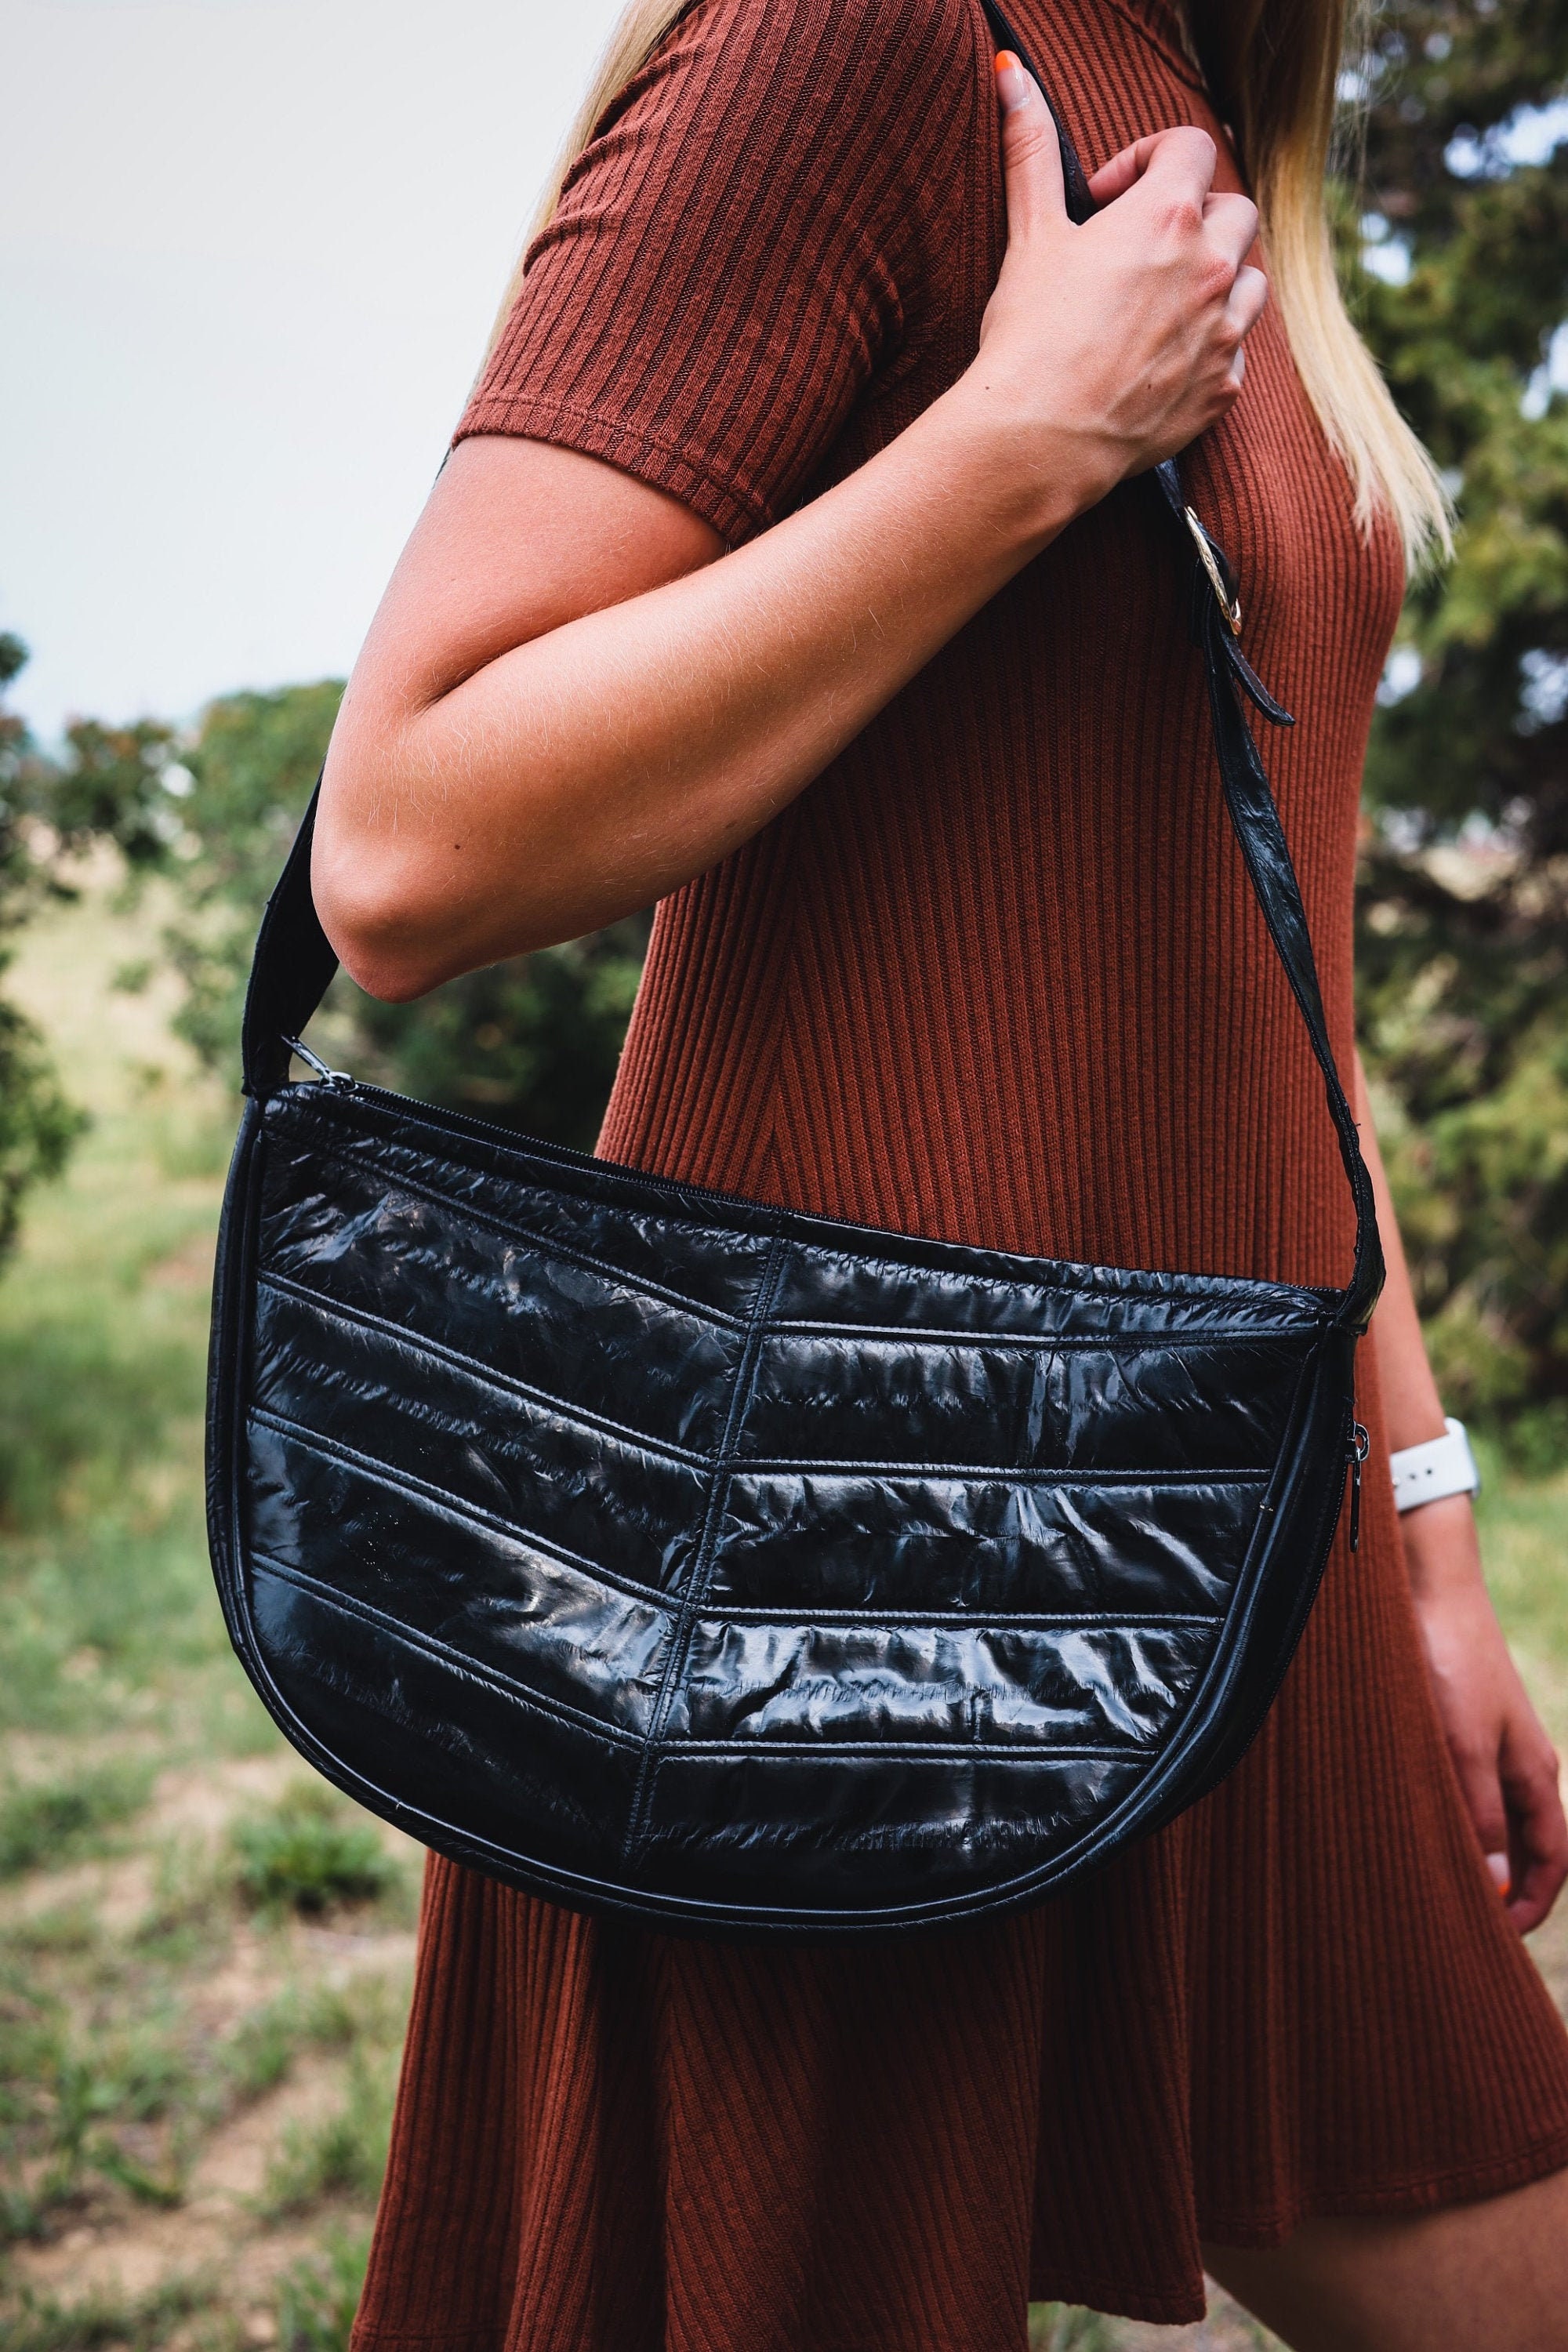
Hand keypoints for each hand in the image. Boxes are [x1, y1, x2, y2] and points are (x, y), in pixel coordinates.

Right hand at [965, 56, 1268, 517]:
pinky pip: (1238, 349)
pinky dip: (1211, 344)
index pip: (1193, 148)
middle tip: (1144, 248)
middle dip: (1197, 218)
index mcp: (1168, 217)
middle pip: (1236, 211)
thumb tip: (1011, 73)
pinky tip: (1162, 358)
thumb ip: (1032, 150)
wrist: (1039, 439)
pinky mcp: (1223, 389)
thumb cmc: (1030, 336)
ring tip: (1166, 300)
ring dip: (1219, 277)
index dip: (1151, 159)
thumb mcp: (1031, 234)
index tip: (1111, 196)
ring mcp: (1224, 332)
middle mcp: (1211, 268)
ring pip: (1252, 279)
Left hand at [1403, 1493, 1567, 1934]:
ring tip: (1432, 1883)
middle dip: (1504, 1887)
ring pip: (1492, 1815)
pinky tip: (1414, 1823)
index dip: (1532, 1902)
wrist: (1429, 1587)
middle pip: (1526, 1843)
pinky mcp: (1458, 1722)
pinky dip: (1451, 1816)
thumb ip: (1480, 1813)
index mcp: (1535, 1774)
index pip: (1552, 1858)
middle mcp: (1519, 1762)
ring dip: (1474, 1852)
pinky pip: (1465, 1786)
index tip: (1499, 1939)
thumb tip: (1498, 1884)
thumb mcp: (1462, 1746)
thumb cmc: (1448, 1662)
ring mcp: (1491, 1741)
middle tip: (1462, 1923)